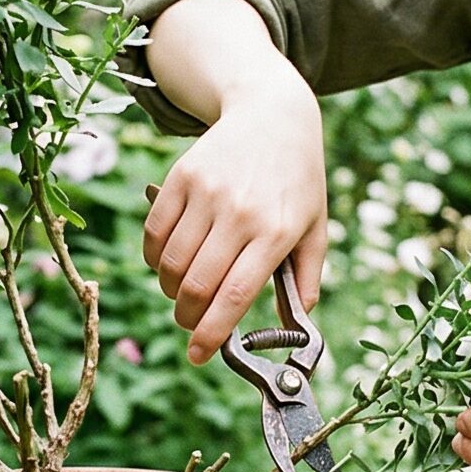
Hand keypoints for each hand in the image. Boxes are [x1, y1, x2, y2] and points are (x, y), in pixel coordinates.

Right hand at [142, 83, 326, 364]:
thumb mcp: (315, 226)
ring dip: (171, 290)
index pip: (236, 295)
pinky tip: (169, 262)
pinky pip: (155, 233)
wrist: (272, 115)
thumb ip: (306, 277)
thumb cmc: (297, 179)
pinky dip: (155, 259)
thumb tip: (296, 323)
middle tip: (191, 324)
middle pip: (198, 285)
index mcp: (277, 232)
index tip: (199, 356)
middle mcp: (240, 212)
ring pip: (171, 264)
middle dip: (188, 318)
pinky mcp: (181, 178)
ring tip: (183, 291)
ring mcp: (207, 193)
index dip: (213, 333)